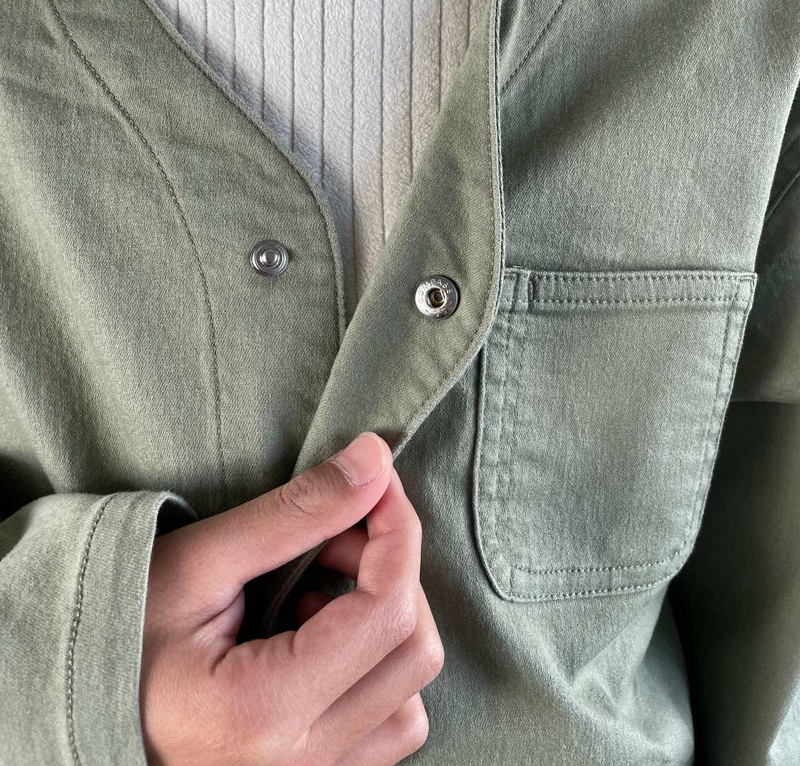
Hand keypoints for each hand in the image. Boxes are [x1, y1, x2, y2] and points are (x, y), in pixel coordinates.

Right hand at [140, 432, 444, 765]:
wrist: (72, 702)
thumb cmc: (117, 631)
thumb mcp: (199, 562)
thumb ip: (294, 512)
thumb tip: (373, 462)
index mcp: (261, 710)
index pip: (384, 612)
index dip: (398, 532)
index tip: (378, 484)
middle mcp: (297, 765)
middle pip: (413, 653)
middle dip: (391, 573)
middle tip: (334, 536)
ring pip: (410, 700)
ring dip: (384, 628)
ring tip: (318, 593)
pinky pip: (384, 729)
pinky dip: (373, 673)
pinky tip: (316, 639)